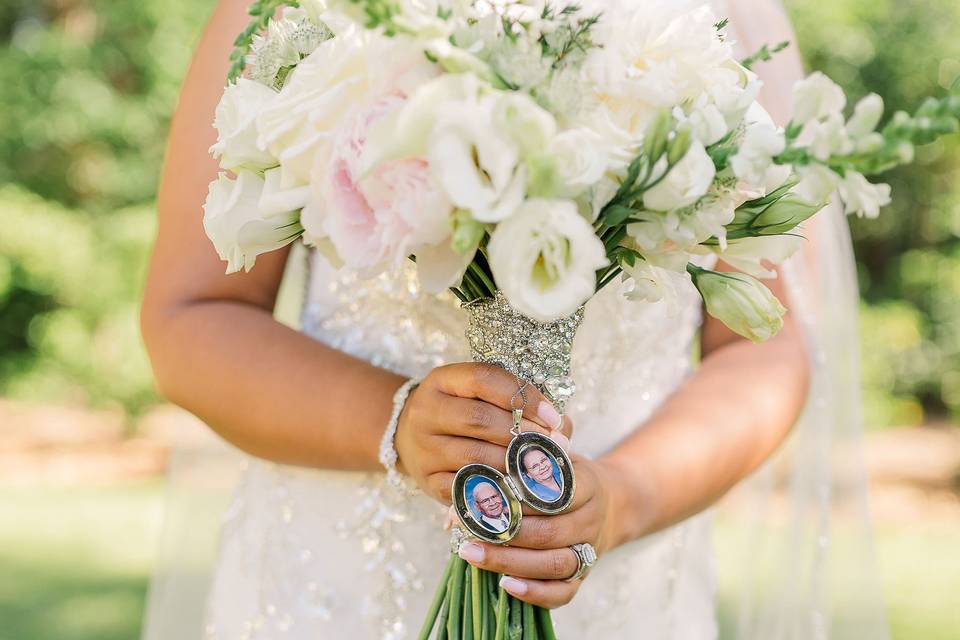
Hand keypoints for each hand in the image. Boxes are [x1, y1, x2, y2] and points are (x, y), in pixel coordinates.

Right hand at [394, 362, 572, 502]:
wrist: (409, 436)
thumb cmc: (461, 411)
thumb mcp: (481, 396)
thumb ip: (520, 403)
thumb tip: (562, 428)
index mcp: (442, 380)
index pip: (484, 379)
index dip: (522, 396)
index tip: (553, 416)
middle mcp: (426, 412)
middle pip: (479, 420)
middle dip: (523, 433)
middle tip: (555, 444)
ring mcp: (423, 448)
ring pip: (475, 458)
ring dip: (515, 464)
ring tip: (543, 467)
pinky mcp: (427, 481)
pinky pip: (466, 489)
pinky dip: (497, 490)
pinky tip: (520, 489)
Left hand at [454, 456, 629, 608]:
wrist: (613, 504)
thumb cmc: (567, 477)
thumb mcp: (556, 457)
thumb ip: (527, 458)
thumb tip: (483, 464)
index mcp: (587, 485)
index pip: (554, 494)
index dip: (518, 497)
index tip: (483, 494)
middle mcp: (591, 521)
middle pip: (550, 533)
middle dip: (505, 533)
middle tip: (465, 528)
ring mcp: (589, 552)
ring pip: (553, 564)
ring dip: (510, 562)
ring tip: (472, 554)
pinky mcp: (583, 578)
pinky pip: (562, 593)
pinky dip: (535, 593)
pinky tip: (505, 585)